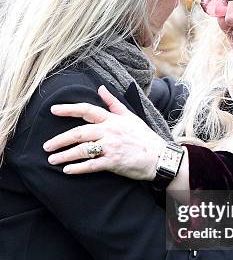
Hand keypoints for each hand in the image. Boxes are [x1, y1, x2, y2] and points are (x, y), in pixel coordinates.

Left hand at [44, 85, 164, 179]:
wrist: (160, 157)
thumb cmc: (144, 137)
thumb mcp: (130, 116)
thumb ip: (113, 103)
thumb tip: (100, 88)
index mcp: (112, 119)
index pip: (87, 110)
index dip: (69, 109)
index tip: (53, 110)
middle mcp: (110, 131)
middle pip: (79, 133)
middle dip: (60, 139)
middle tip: (46, 146)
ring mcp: (111, 147)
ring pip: (82, 150)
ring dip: (65, 155)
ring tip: (52, 159)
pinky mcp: (113, 162)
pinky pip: (91, 165)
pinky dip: (78, 168)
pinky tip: (67, 170)